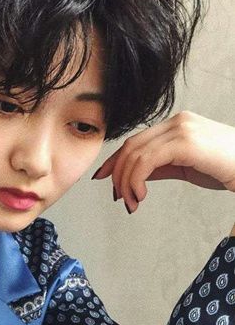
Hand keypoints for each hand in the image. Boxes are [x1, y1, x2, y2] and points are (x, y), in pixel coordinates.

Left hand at [91, 111, 234, 213]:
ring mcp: (182, 129)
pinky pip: (147, 161)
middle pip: (131, 146)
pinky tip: (141, 195)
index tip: (103, 178)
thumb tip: (137, 175)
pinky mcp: (186, 142)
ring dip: (127, 182)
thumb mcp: (186, 167)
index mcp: (176, 124)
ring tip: (132, 202)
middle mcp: (177, 121)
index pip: (136, 141)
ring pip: (136, 154)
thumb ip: (161, 166)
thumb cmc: (228, 168)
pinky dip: (137, 180)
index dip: (115, 160)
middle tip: (119, 197)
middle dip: (118, 174)